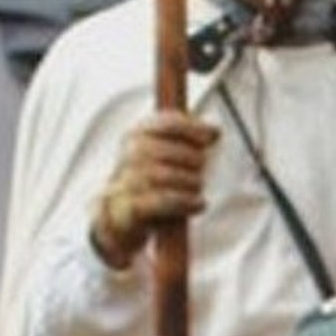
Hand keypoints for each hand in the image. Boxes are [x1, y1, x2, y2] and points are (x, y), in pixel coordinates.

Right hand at [88, 111, 217, 270]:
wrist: (119, 211)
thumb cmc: (148, 176)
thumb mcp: (162, 149)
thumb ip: (186, 136)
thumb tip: (215, 131)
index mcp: (137, 134)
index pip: (168, 123)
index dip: (193, 128)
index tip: (214, 136)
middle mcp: (130, 154)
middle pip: (172, 150)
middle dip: (194, 158)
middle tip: (201, 166)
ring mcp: (129, 180)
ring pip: (169, 176)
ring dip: (192, 182)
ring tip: (197, 185)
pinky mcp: (133, 206)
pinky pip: (166, 201)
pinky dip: (188, 202)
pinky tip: (200, 203)